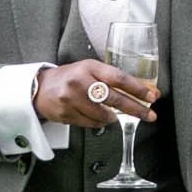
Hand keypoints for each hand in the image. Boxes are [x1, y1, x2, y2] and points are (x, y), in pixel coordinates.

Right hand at [34, 59, 156, 128]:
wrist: (39, 87)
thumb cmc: (71, 76)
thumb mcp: (90, 69)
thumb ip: (112, 79)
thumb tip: (143, 91)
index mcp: (90, 67)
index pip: (119, 78)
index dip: (138, 88)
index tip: (152, 96)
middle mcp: (80, 82)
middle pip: (114, 98)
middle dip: (136, 109)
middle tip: (149, 116)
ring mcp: (71, 99)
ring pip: (103, 115)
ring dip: (114, 118)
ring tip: (115, 115)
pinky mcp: (65, 114)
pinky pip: (91, 123)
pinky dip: (99, 123)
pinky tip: (98, 118)